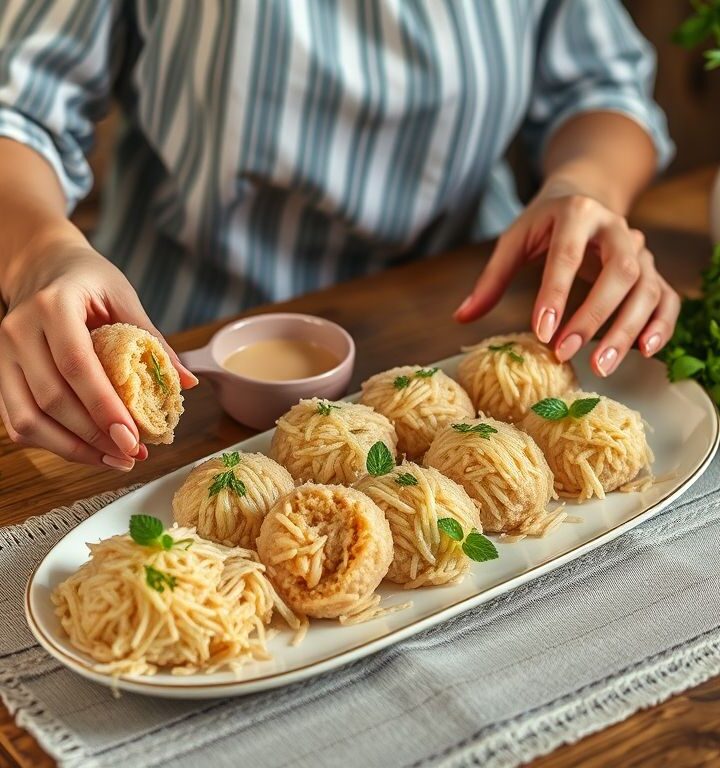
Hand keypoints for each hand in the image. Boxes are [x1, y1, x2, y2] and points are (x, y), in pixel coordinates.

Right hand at [0, 233, 197, 468]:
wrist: (41, 265)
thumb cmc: (88, 280)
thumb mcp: (124, 297)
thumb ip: (153, 340)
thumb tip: (187, 383)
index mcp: (53, 306)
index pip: (76, 366)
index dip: (104, 408)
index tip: (132, 438)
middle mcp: (19, 332)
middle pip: (52, 399)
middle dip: (95, 436)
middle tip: (132, 455)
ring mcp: (3, 356)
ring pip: (28, 420)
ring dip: (73, 450)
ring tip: (115, 460)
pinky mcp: (0, 376)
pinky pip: (18, 422)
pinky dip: (54, 444)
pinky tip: (90, 451)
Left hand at [454, 184, 680, 375]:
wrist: (584, 195)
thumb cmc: (544, 224)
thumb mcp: (514, 240)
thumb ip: (491, 279)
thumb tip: (461, 317)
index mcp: (577, 213)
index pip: (567, 256)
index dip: (556, 295)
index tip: (542, 332)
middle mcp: (616, 228)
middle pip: (620, 272)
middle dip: (594, 317)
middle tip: (566, 354)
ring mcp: (641, 249)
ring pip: (647, 288)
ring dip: (627, 330)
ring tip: (601, 367)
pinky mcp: (652, 270)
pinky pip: (667, 298)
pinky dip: (662, 325)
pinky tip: (644, 352)